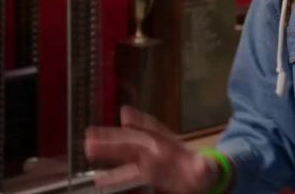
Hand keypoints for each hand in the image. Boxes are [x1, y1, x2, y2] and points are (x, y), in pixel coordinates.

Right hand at [85, 106, 217, 193]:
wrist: (203, 178)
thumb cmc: (204, 171)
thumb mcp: (206, 170)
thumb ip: (203, 168)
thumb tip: (203, 167)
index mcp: (171, 146)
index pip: (154, 132)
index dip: (141, 123)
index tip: (126, 114)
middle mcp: (157, 150)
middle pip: (132, 142)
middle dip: (113, 139)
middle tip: (90, 136)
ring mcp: (149, 161)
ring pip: (125, 155)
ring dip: (108, 152)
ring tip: (88, 148)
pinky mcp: (146, 174)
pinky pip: (127, 174)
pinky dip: (113, 176)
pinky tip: (99, 180)